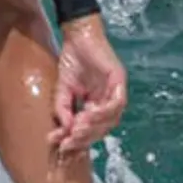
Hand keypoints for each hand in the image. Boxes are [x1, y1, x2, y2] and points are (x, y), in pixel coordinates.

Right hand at [49, 15, 127, 152]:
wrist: (76, 37)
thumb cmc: (71, 61)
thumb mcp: (62, 90)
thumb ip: (63, 109)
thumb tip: (66, 130)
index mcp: (98, 105)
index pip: (92, 129)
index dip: (78, 139)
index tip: (62, 145)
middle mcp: (110, 101)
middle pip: (103, 128)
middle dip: (85, 137)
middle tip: (69, 140)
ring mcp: (117, 91)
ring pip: (111, 119)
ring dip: (94, 127)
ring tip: (77, 129)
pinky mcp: (119, 80)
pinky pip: (117, 103)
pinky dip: (103, 112)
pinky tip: (87, 114)